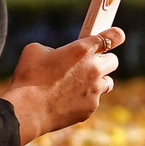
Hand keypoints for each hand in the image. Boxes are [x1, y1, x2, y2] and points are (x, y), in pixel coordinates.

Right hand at [3, 27, 123, 142]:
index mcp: (82, 50)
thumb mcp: (36, 51)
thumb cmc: (29, 78)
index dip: (115, 35)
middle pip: (113, 61)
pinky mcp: (91, 107)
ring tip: (79, 83)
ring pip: (107, 82)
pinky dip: (85, 99)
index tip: (116, 36)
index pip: (112, 37)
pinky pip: (93, 100)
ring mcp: (95, 90)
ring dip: (97, 81)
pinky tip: (68, 99)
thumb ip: (53, 49)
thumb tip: (57, 55)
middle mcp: (94, 69)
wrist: (28, 110)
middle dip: (103, 61)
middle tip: (90, 63)